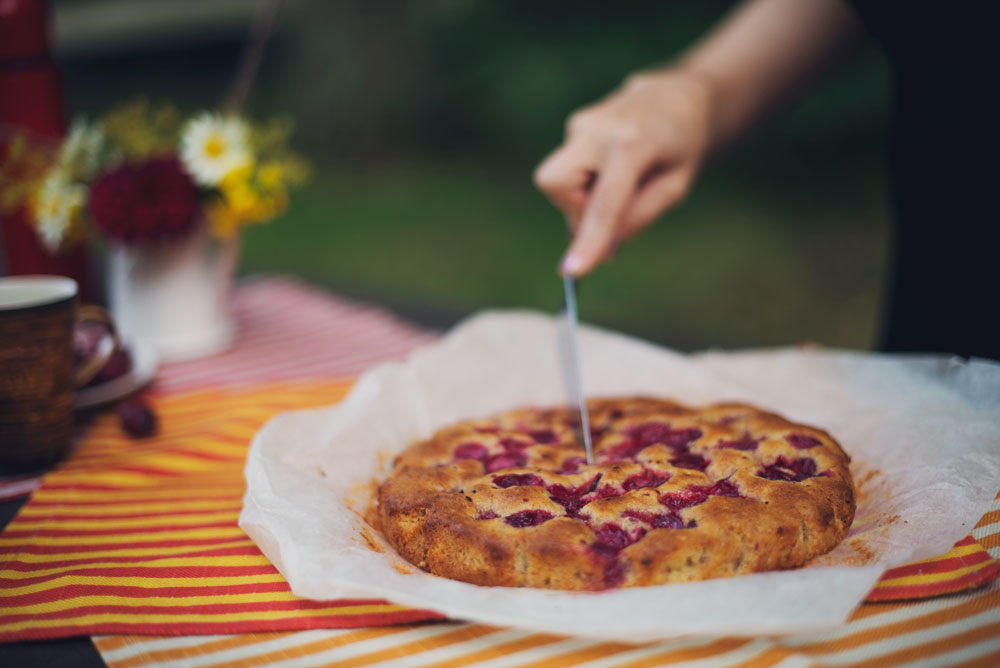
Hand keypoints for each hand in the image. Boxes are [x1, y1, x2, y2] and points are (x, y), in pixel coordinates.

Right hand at [534, 69, 713, 276]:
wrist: (678, 95)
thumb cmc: (682, 144)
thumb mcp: (675, 186)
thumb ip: (639, 217)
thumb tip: (603, 249)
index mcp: (632, 144)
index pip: (604, 202)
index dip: (588, 239)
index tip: (571, 270)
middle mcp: (598, 129)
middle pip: (556, 183)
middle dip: (573, 208)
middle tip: (611, 209)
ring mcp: (581, 123)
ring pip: (559, 180)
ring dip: (585, 195)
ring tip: (621, 180)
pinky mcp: (575, 125)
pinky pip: (568, 169)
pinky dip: (587, 180)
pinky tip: (613, 166)